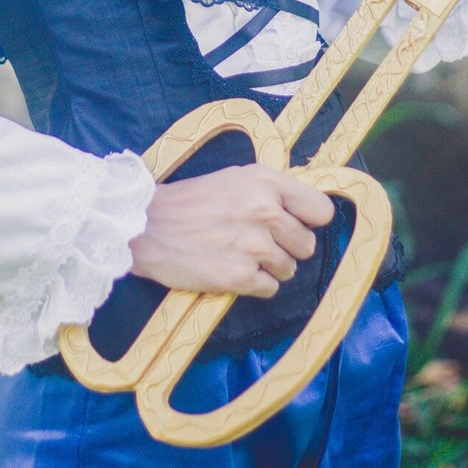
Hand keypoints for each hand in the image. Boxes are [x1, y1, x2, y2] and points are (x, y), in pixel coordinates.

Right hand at [128, 164, 334, 298]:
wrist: (146, 226)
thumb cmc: (191, 201)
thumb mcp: (235, 179)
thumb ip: (272, 192)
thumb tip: (306, 211)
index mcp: (266, 182)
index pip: (321, 210)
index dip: (308, 220)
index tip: (294, 224)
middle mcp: (265, 212)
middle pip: (306, 245)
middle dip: (286, 247)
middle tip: (256, 241)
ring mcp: (254, 246)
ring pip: (289, 269)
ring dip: (268, 267)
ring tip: (238, 254)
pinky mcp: (240, 277)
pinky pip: (270, 288)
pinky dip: (254, 284)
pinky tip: (231, 268)